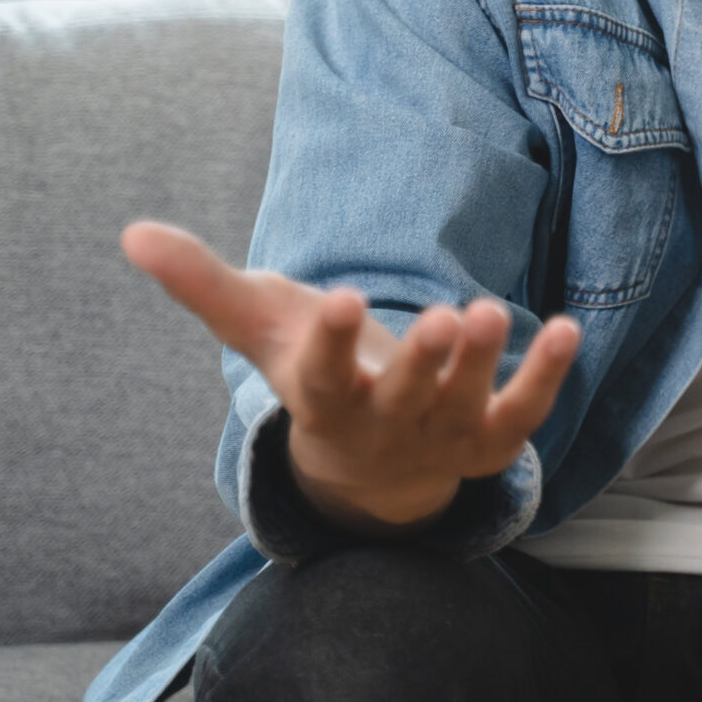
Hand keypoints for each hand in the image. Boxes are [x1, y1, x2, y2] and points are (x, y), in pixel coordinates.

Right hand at [120, 221, 580, 533]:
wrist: (368, 469)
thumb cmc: (313, 376)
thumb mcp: (262, 330)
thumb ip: (205, 284)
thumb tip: (133, 232)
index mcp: (325, 402)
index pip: (322, 378)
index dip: (330, 342)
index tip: (337, 297)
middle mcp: (385, 426)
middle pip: (404, 398)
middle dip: (423, 362)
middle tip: (443, 316)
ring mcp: (441, 437)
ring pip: (464, 404)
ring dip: (483, 361)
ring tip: (494, 309)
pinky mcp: (491, 439)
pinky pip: (523, 412)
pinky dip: (545, 376)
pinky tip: (568, 328)